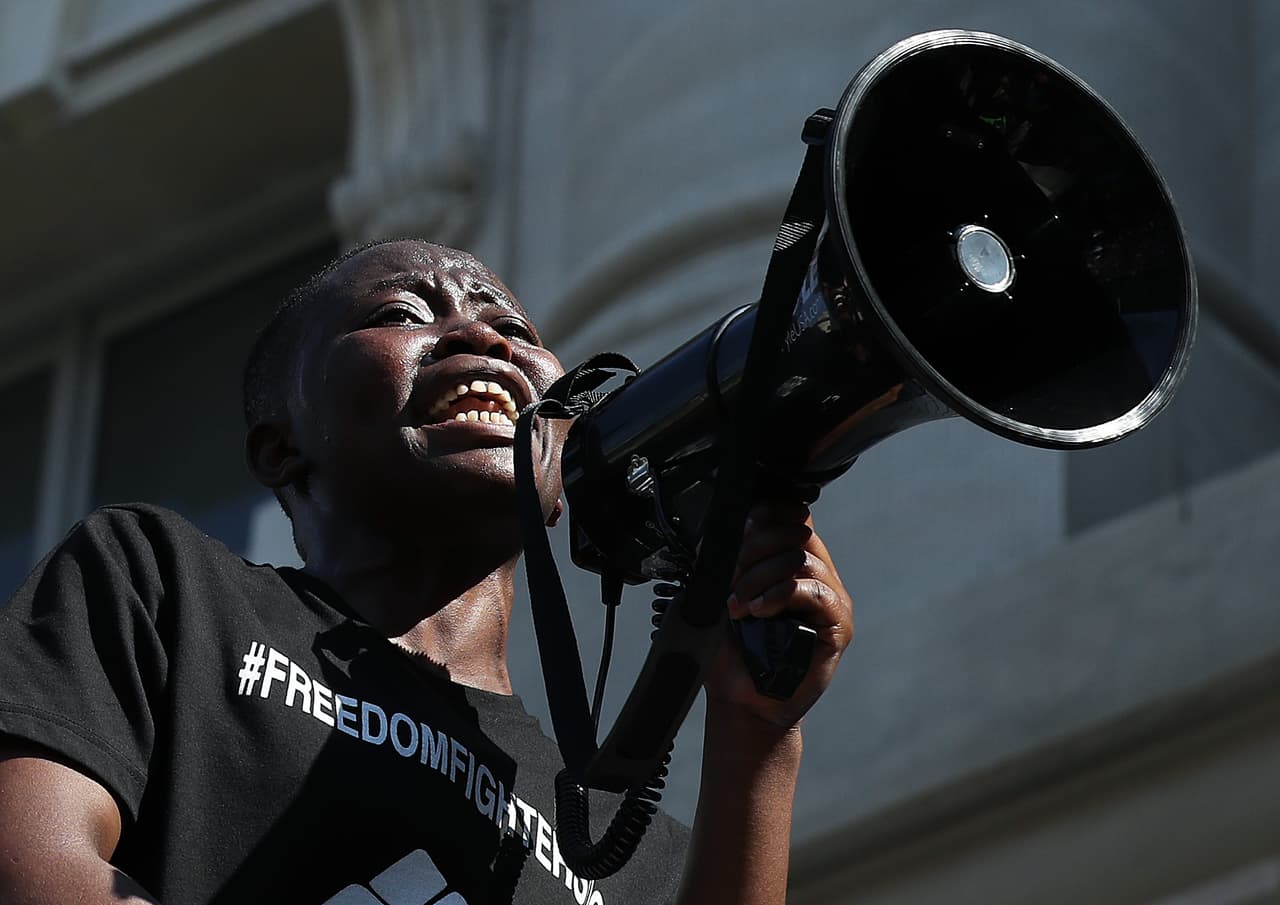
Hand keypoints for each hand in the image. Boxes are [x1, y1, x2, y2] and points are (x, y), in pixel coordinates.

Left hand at [703, 499, 853, 730]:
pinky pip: (813, 591)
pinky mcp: (838, 623)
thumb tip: (720, 532)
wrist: (743, 699)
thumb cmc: (731, 650)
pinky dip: (779, 595)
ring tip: (737, 606)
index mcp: (791, 560)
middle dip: (754, 547)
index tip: (737, 533)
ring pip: (800, 558)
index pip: (791, 514)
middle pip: (796, 529)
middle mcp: (816, 573)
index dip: (765, 514)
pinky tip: (758, 612)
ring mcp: (830, 597)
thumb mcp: (720, 595)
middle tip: (730, 579)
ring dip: (759, 577)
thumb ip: (728, 560)